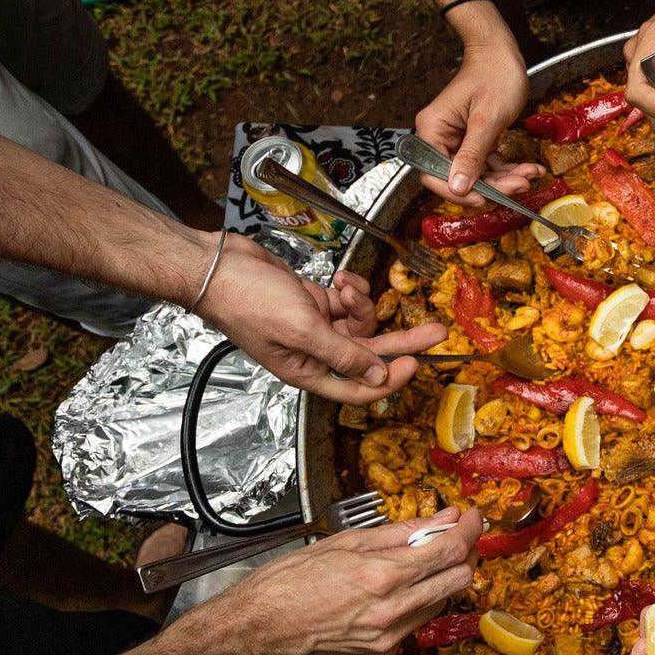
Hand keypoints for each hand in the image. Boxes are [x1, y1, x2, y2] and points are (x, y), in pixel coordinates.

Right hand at [194, 233, 446, 403]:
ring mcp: (315, 327)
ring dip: (361, 303)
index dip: (389, 379)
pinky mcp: (314, 303)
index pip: (360, 388)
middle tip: (437, 332)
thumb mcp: (302, 329)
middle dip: (403, 341)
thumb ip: (343, 354)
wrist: (217, 266)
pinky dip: (349, 289)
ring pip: (359, 324)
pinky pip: (346, 302)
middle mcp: (315, 353)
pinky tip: (340, 278)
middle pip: (370, 355)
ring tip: (347, 288)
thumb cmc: (248, 300)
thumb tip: (378, 377)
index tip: (415, 362)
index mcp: (309, 371)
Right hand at [205, 507, 483, 654]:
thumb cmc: (286, 585)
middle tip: (454, 536)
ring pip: (442, 602)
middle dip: (464, 553)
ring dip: (443, 578)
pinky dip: (420, 601)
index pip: (451, 550)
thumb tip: (441, 519)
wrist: (256, 632)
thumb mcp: (343, 543)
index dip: (470, 530)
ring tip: (422, 560)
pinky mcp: (384, 654)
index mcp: (381, 576)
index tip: (472, 518)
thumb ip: (401, 532)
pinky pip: (418, 623)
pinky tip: (401, 589)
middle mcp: (392, 611)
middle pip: (459, 579)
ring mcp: (390, 637)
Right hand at [416, 4, 542, 205]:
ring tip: (530, 174)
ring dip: (506, 178)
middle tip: (520, 184)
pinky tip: (529, 168)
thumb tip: (458, 188)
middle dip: (493, 185)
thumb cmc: (494, 76)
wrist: (503, 54)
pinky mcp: (474, 140)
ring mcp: (457, 140)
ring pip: (478, 173)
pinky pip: (488, 163)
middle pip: (459, 177)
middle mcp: (440, 137)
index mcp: (432, 130)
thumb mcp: (487, 119)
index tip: (484, 200)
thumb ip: (472, 156)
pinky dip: (508, 168)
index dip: (457, 192)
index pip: (434, 173)